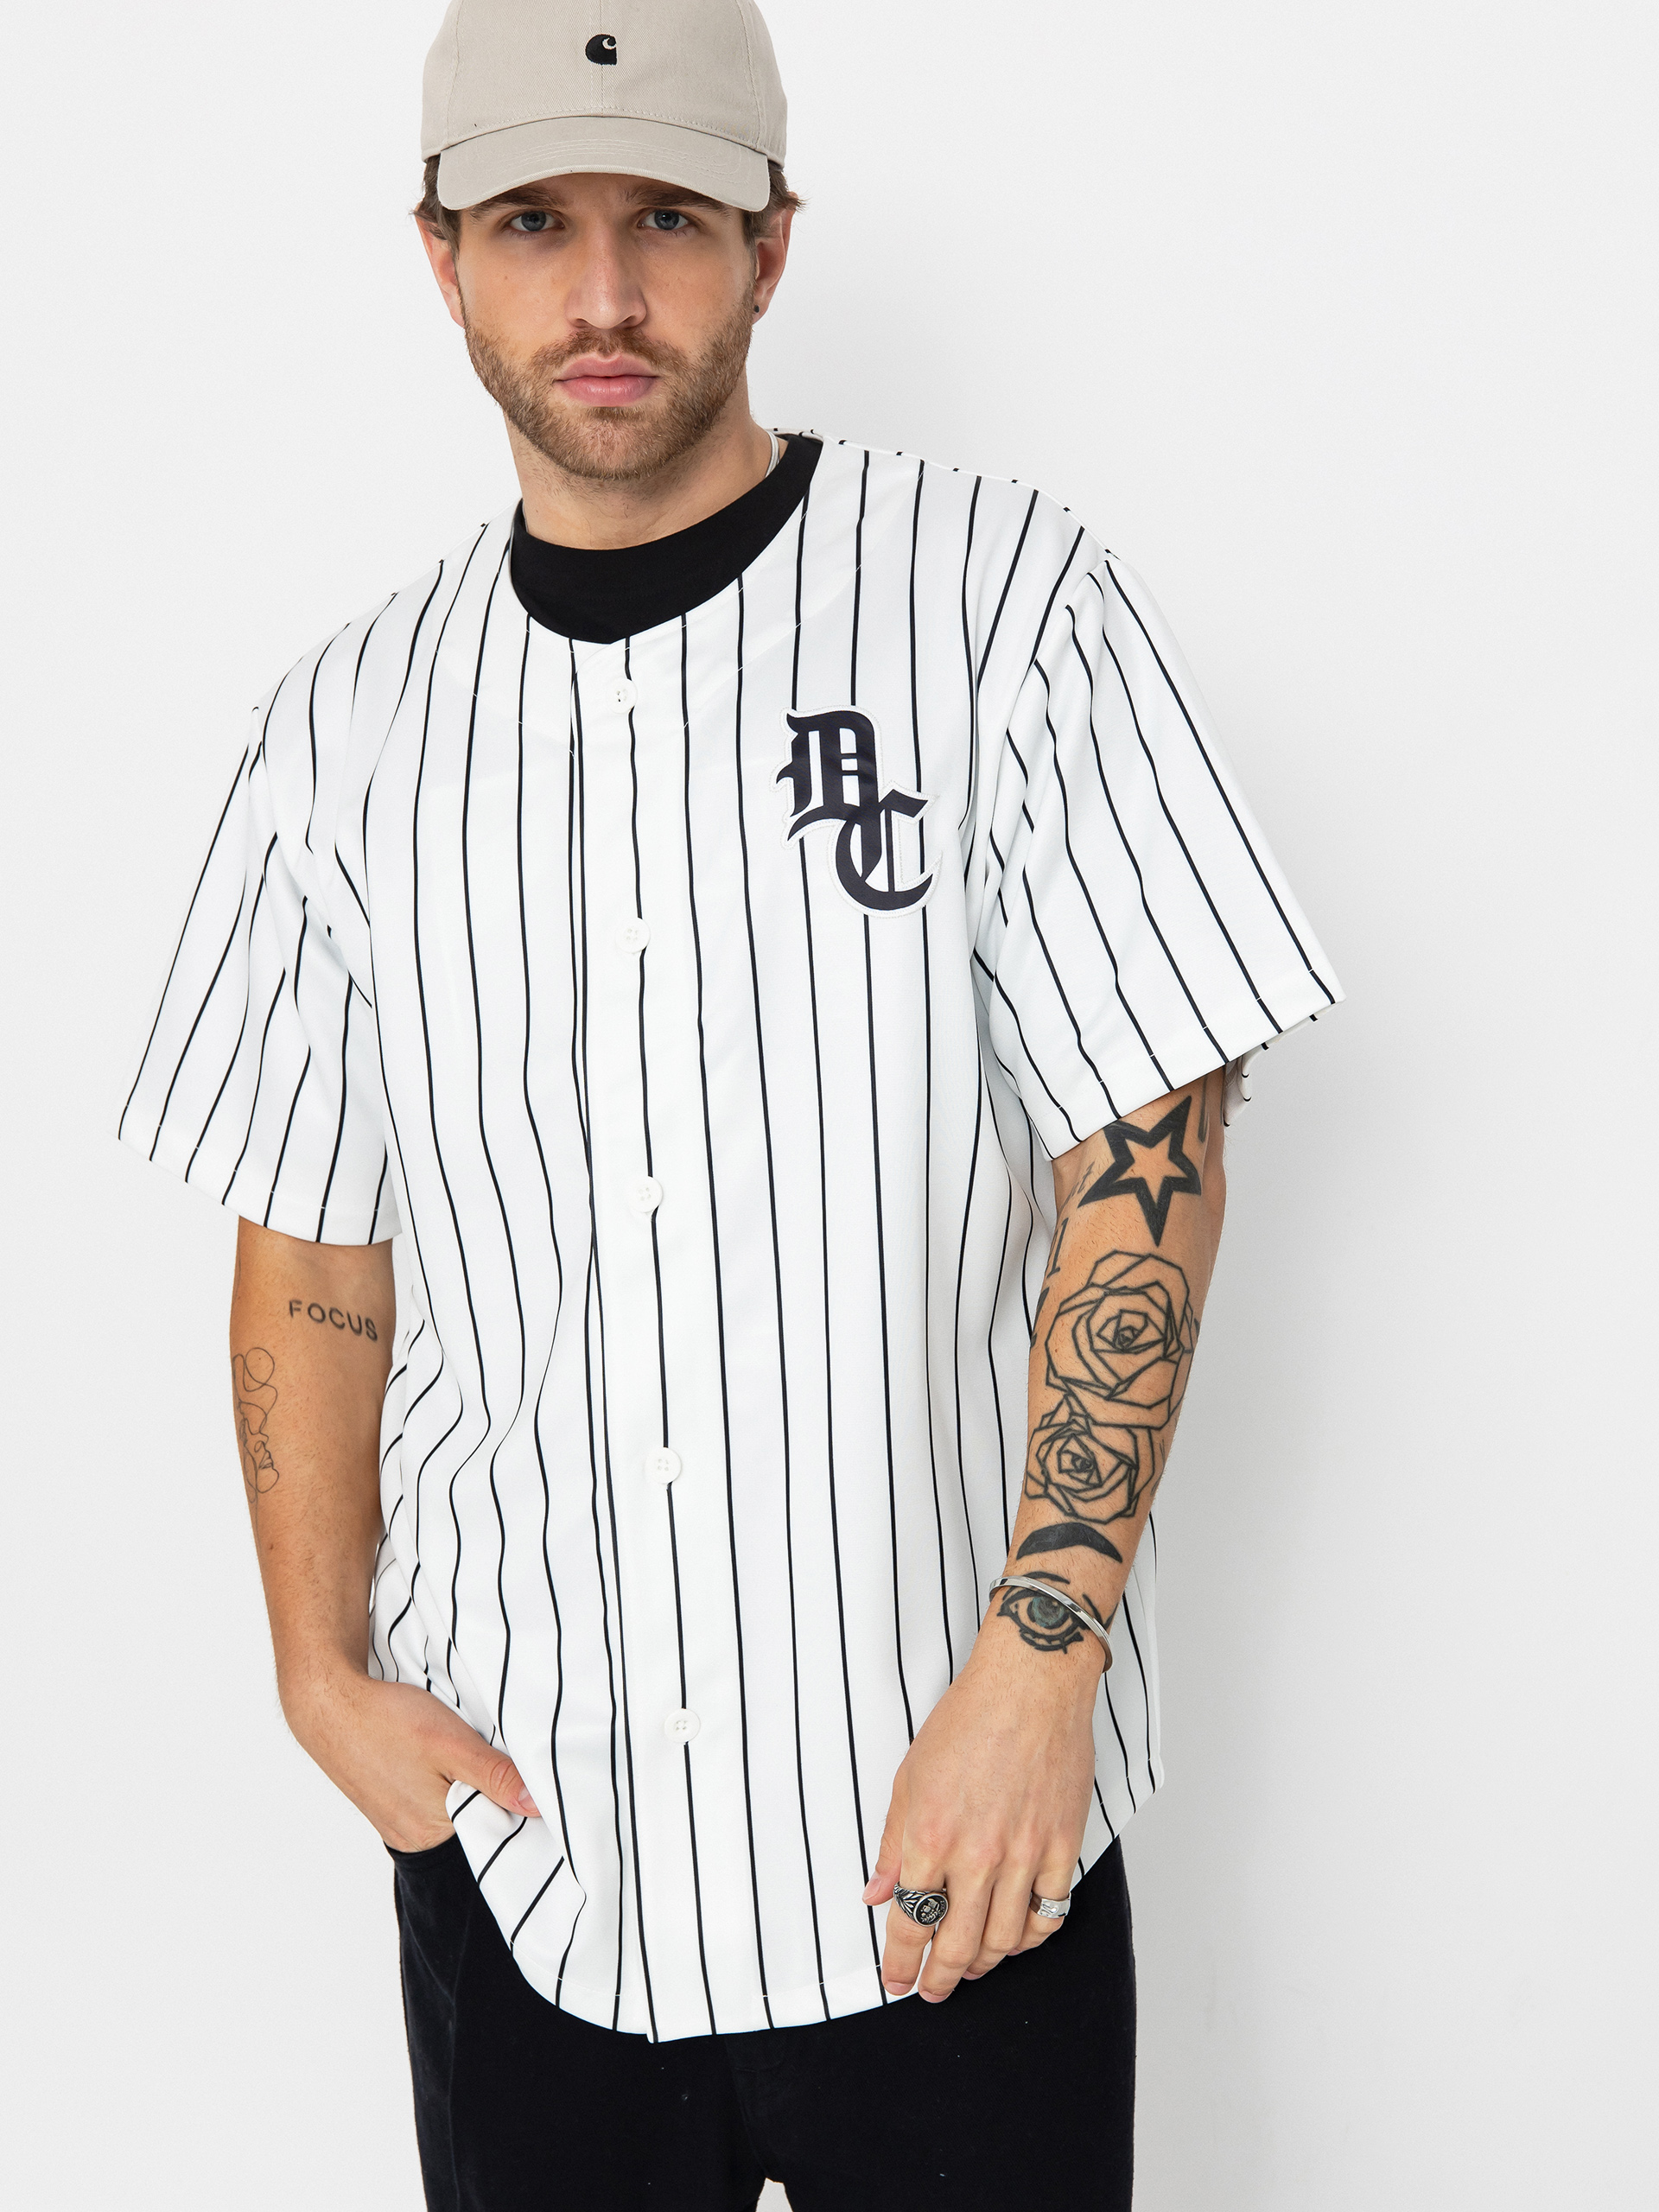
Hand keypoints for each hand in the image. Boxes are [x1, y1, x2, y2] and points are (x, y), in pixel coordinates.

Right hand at [283, 1666, 538, 1852]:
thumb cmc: (387, 1722)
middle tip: (493, 1752)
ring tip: (460, 1750)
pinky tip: (436, 1755)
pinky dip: (440, 1779)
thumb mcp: (452, 1744)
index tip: (528, 1776)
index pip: (494, 1829)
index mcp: (433, 1832)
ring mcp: (397, 1822)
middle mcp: (414, 1837)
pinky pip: (428, 1799)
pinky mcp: (387, 1803)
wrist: (328, 1705)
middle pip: (473, 1819)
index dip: (514, 1802)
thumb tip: (538, 1806)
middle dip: (489, 1791)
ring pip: (451, 1807)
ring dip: (463, 1782)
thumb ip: (494, 1776)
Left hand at [863, 1636, 1099, 2001]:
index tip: (896, 1980)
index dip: (899, 1961)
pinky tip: (1016, 1940)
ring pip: (1004, 1940)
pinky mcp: (1063, 1847)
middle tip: (930, 1990)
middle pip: (956, 1944)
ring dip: (982, 1964)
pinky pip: (1049, 1914)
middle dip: (938, 1978)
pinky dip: (1031, 1938)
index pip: (910, 1922)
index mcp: (931, 1836)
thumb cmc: (967, 1720)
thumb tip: (876, 1894)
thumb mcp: (909, 1778)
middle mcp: (978, 1854)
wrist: (1029, 1686)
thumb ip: (894, 1843)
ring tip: (968, 1967)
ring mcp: (1025, 1855)